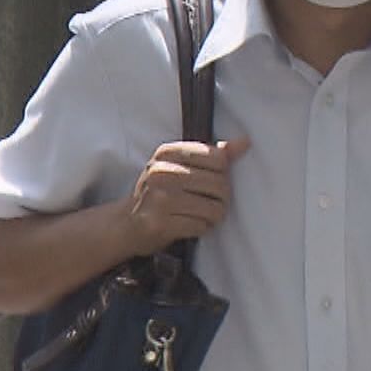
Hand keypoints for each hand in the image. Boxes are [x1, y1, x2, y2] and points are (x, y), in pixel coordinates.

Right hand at [117, 138, 250, 256]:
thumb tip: (245, 141)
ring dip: (213, 216)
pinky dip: (201, 228)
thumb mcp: (180, 166)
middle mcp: (160, 172)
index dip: (222, 174)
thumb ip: (213, 154)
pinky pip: (201, 226)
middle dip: (221, 199)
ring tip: (200, 215)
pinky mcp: (159, 223)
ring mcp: (158, 198)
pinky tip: (189, 225)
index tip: (209, 181)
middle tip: (208, 203)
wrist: (125, 223)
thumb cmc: (160, 192)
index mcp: (167, 152)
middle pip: (220, 184)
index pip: (218, 158)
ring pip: (214, 208)